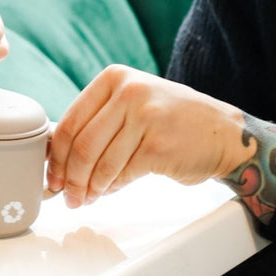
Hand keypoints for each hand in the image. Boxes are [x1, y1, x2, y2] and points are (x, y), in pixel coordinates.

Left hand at [47, 65, 248, 207]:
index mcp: (115, 78)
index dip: (56, 156)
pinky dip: (111, 188)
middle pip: (81, 145)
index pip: (69, 122)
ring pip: (100, 163)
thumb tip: (57, 157)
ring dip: (89, 188)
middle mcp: (129, 92)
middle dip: (69, 178)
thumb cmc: (173, 121)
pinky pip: (122, 174)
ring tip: (86, 198)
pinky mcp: (158, 145)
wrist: (224, 133)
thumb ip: (98, 121)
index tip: (52, 176)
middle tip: (67, 195)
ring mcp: (145, 117)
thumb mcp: (133, 103)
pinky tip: (109, 191)